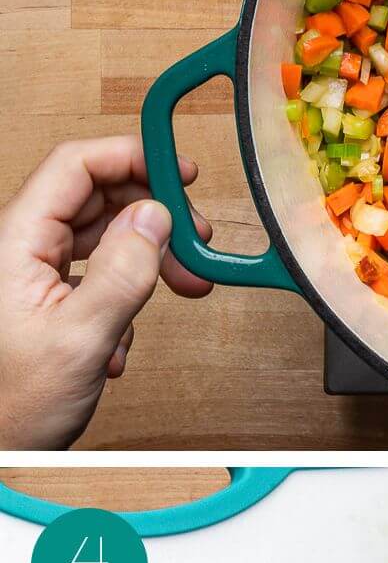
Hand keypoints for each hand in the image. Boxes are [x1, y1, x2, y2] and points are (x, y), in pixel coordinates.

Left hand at [0, 135, 212, 449]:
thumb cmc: (14, 404)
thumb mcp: (80, 337)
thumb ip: (122, 271)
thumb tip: (155, 217)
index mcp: (14, 241)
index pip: (75, 166)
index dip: (131, 158)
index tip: (180, 173)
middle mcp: (21, 248)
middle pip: (97, 199)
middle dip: (152, 216)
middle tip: (195, 241)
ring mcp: (35, 273)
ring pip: (103, 238)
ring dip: (146, 262)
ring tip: (180, 288)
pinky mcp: (50, 300)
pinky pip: (99, 275)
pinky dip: (126, 297)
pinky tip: (124, 335)